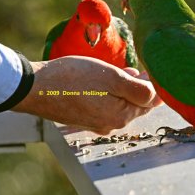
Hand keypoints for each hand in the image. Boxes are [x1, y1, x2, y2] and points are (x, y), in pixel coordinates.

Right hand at [12, 56, 161, 133]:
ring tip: (130, 72)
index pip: (150, 103)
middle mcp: (112, 124)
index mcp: (121, 116)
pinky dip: (113, 94)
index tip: (160, 74)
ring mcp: (97, 123)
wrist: (35, 88)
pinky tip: (109, 82)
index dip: (157, 87)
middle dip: (142, 88)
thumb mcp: (112, 78)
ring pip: (121, 104)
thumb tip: (157, 95)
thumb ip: (138, 89)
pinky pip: (107, 106)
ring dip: (128, 89)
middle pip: (136, 105)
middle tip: (146, 71)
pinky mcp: (86, 119)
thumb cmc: (73, 79)